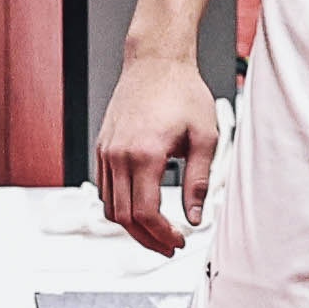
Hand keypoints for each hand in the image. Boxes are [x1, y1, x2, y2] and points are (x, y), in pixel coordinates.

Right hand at [94, 48, 221, 254]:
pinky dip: (119, 206)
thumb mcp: (205, 137)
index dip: (162, 235)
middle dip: (147, 239)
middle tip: (169, 246)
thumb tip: (196, 216)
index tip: (179, 240)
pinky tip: (139, 209)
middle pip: (123, 217)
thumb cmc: (182, 91)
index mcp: (145, 153)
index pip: (145, 213)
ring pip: (109, 206)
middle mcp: (119, 155)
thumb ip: (199, 181)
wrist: (156, 61)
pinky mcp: (103, 147)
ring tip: (156, 233)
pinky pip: (104, 188)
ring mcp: (107, 151)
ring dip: (131, 226)